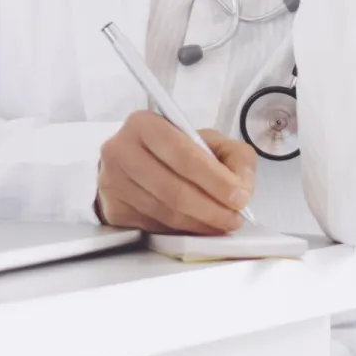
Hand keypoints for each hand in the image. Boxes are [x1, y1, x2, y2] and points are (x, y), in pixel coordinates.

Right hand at [95, 111, 257, 233]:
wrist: (132, 162)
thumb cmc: (172, 150)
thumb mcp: (208, 141)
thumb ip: (234, 157)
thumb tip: (241, 187)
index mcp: (145, 124)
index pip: (183, 155)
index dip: (215, 179)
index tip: (239, 196)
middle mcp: (121, 151)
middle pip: (173, 189)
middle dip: (211, 208)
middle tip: (234, 217)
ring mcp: (113, 182)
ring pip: (165, 212)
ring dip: (199, 223)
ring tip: (220, 223)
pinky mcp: (113, 209)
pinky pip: (154, 227)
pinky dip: (181, 230)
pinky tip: (196, 225)